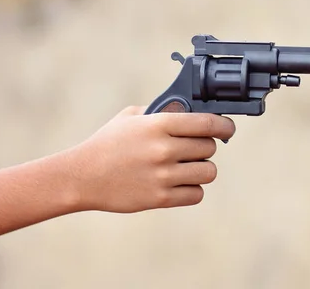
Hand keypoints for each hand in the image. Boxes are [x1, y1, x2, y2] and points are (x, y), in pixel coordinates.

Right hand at [67, 106, 235, 212]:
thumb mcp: (131, 117)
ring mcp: (163, 176)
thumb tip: (191, 111)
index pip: (207, 122)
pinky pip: (196, 194)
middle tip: (195, 149)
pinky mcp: (160, 198)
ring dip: (202, 169)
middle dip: (206, 147)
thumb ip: (161, 112)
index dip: (224, 125)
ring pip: (208, 172)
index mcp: (158, 124)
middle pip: (210, 147)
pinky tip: (180, 183)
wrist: (81, 176)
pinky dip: (192, 189)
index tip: (228, 128)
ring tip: (189, 167)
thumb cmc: (107, 143)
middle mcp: (164, 149)